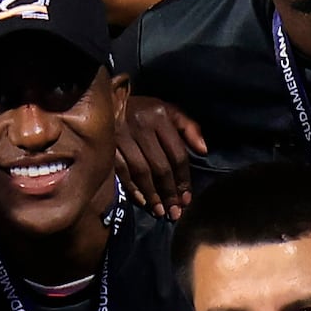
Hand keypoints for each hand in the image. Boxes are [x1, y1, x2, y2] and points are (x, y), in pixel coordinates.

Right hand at [117, 95, 205, 218]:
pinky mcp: (106, 144)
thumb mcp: (169, 111)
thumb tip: (204, 150)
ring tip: (160, 211)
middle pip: (160, 166)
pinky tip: (142, 202)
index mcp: (160, 116)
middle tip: (175, 212)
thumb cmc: (145, 109)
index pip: (177, 153)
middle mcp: (141, 125)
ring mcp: (121, 136)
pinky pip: (121, 171)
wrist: (109, 98)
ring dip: (152, 194)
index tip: (187, 198)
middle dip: (169, 192)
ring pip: (140, 171)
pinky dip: (132, 188)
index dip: (183, 178)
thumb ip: (189, 128)